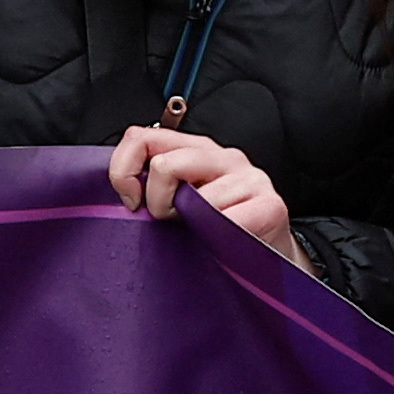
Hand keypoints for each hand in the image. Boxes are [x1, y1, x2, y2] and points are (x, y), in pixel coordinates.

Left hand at [108, 123, 304, 266]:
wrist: (267, 255)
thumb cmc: (217, 228)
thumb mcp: (180, 201)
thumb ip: (153, 186)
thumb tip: (124, 192)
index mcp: (194, 147)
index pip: (140, 137)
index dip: (123, 171)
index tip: (131, 202)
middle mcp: (222, 155)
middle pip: (163, 165)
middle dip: (158, 203)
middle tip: (173, 221)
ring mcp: (249, 177)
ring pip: (197, 198)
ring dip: (192, 225)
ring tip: (203, 233)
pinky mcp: (270, 204)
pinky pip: (227, 220)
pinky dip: (218, 238)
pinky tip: (224, 242)